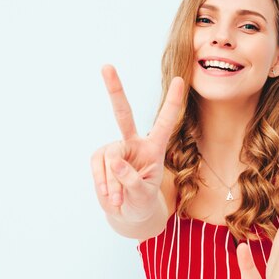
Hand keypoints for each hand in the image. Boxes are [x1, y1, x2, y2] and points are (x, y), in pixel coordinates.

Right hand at [90, 64, 183, 221]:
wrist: (127, 212)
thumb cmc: (142, 201)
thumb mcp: (143, 194)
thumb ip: (132, 180)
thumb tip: (114, 161)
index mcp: (154, 147)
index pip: (165, 122)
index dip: (172, 102)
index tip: (180, 80)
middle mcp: (134, 142)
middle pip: (123, 114)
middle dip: (115, 90)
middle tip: (106, 66)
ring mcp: (116, 149)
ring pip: (110, 157)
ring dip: (113, 183)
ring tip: (119, 199)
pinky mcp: (101, 158)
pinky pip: (98, 167)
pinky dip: (103, 183)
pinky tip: (109, 196)